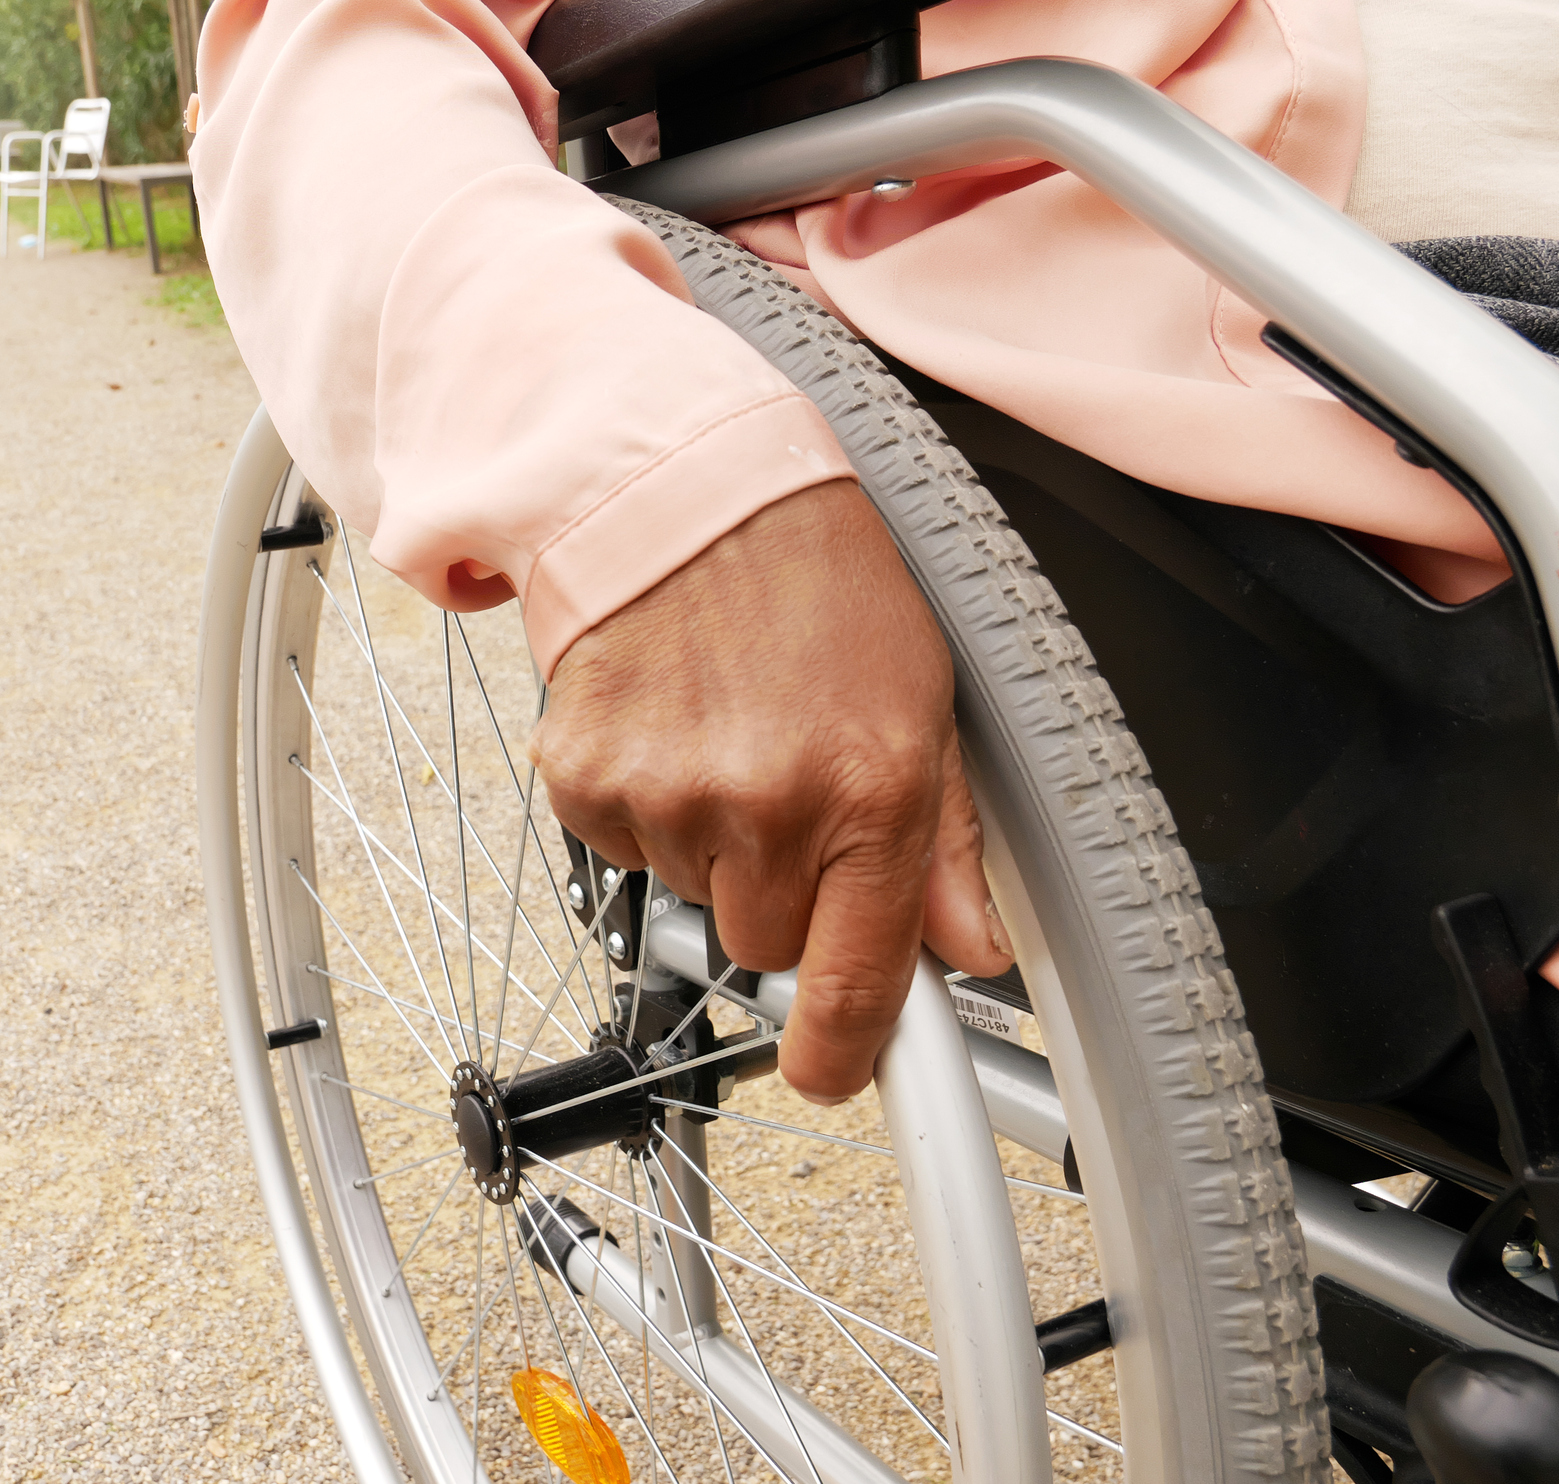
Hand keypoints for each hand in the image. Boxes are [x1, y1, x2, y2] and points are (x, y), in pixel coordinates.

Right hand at [531, 481, 1011, 1102]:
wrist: (685, 486)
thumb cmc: (817, 578)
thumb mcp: (922, 698)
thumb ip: (949, 842)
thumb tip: (971, 949)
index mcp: (871, 790)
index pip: (855, 979)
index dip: (840, 1051)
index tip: (829, 1073)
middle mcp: (769, 804)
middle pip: (763, 943)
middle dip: (777, 888)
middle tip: (783, 783)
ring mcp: (669, 794)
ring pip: (693, 893)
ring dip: (710, 838)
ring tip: (726, 729)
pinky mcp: (587, 778)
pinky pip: (623, 849)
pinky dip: (645, 805)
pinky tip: (668, 725)